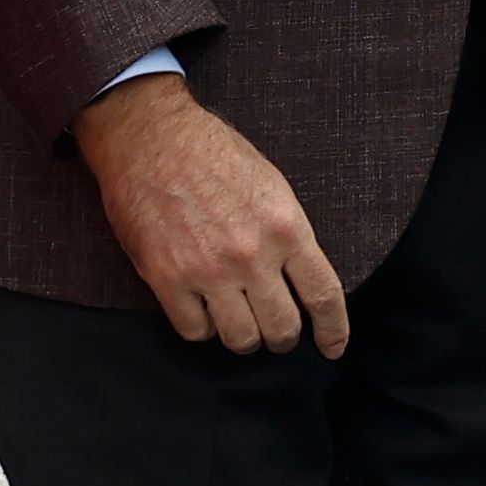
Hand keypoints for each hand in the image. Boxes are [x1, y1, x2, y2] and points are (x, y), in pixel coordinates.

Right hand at [78, 75, 348, 355]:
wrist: (152, 138)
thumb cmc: (213, 155)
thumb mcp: (272, 186)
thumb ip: (288, 235)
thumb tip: (300, 280)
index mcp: (286, 227)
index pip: (323, 294)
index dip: (333, 330)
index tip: (333, 348)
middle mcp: (251, 255)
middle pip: (282, 329)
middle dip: (283, 337)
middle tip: (276, 331)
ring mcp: (208, 270)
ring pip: (241, 339)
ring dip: (244, 336)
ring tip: (238, 320)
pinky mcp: (167, 279)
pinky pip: (195, 332)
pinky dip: (202, 327)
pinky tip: (202, 309)